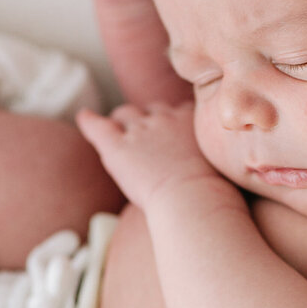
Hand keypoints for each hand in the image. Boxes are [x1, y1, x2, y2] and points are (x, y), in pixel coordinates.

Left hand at [75, 101, 220, 210]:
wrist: (193, 198)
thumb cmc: (213, 192)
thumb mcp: (222, 162)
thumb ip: (215, 151)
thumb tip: (222, 156)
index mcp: (189, 119)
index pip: (176, 110)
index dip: (171, 122)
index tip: (172, 134)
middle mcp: (164, 118)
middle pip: (150, 110)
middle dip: (147, 120)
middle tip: (147, 142)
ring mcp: (139, 130)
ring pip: (126, 115)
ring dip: (123, 124)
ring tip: (121, 137)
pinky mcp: (118, 147)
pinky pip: (98, 126)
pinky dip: (89, 121)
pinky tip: (84, 116)